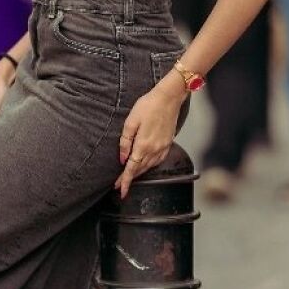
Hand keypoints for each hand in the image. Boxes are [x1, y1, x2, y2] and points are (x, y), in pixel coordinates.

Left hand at [115, 75, 186, 198]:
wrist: (168, 98)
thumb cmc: (148, 106)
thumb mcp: (131, 121)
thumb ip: (125, 141)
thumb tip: (122, 159)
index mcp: (143, 145)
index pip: (132, 169)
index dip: (125, 181)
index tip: (120, 191)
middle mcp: (154, 150)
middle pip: (140, 170)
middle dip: (129, 179)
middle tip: (119, 185)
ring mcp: (163, 148)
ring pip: (149, 167)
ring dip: (139, 173)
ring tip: (129, 177)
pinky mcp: (168, 144)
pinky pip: (157, 161)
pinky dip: (149, 166)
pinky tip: (145, 165)